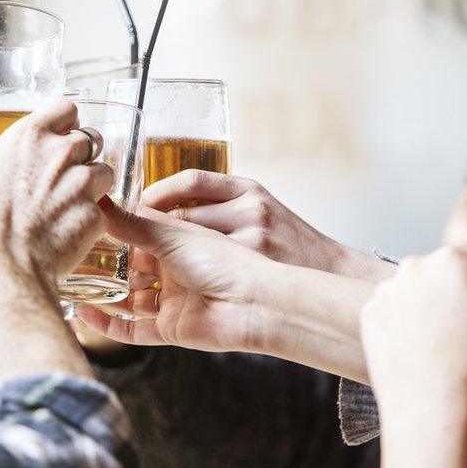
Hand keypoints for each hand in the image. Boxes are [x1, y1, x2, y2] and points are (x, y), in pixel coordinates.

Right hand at [0, 101, 112, 293]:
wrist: (3, 268)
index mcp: (29, 136)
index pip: (66, 108)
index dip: (65, 120)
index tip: (58, 133)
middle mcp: (63, 154)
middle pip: (91, 138)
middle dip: (81, 153)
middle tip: (62, 173)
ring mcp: (83, 185)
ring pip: (104, 172)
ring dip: (92, 183)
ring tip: (70, 201)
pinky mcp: (95, 216)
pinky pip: (102, 211)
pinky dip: (90, 219)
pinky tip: (70, 229)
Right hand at [75, 200, 279, 352]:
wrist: (253, 303)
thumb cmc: (222, 260)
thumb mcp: (170, 234)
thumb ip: (131, 223)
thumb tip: (97, 199)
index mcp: (177, 242)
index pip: (137, 235)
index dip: (111, 234)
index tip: (80, 228)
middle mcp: (174, 271)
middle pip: (130, 269)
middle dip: (103, 267)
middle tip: (66, 261)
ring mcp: (172, 301)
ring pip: (129, 300)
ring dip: (103, 295)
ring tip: (68, 288)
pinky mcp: (170, 329)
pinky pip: (132, 329)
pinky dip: (108, 324)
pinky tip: (83, 314)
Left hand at [141, 171, 389, 280]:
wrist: (329, 275)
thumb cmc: (291, 248)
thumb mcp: (262, 212)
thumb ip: (222, 209)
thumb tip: (166, 212)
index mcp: (248, 189)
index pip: (191, 180)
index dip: (160, 193)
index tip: (142, 206)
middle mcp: (249, 208)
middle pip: (183, 215)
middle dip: (157, 232)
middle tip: (137, 243)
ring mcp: (250, 237)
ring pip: (189, 244)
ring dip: (165, 258)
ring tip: (149, 268)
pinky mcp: (251, 264)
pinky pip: (203, 270)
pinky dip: (184, 278)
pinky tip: (170, 286)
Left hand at [360, 246, 466, 467]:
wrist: (427, 411)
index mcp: (451, 261)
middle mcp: (413, 266)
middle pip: (445, 271)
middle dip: (457, 293)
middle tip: (464, 334)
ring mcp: (386, 290)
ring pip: (417, 289)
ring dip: (429, 305)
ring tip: (439, 344)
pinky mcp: (369, 313)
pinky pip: (395, 308)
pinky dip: (405, 321)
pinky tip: (417, 348)